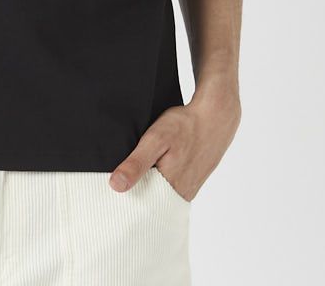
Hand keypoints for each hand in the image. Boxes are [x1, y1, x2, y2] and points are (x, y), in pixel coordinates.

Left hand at [107, 88, 240, 201]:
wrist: (214, 116)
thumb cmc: (185, 126)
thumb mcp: (155, 139)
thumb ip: (136, 163)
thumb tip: (116, 186)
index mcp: (169, 190)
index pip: (140, 207)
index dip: (124, 200)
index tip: (109, 191)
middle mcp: (180, 195)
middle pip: (150, 202)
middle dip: (135, 192)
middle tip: (120, 177)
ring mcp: (188, 188)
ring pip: (160, 194)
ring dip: (148, 185)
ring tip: (136, 171)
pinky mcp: (191, 181)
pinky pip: (170, 187)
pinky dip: (160, 179)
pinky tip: (154, 166)